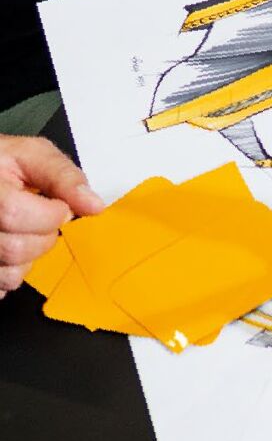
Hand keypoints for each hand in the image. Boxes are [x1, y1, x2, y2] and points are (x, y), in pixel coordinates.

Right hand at [0, 136, 103, 297]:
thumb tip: (93, 205)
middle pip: (15, 248)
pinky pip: (1, 285)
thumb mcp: (32, 155)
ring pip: (9, 273)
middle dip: (44, 236)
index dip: (49, 215)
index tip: (61, 207)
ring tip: (26, 233)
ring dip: (30, 257)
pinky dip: (13, 273)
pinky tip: (13, 247)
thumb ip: (63, 177)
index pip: (14, 214)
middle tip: (44, 219)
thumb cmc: (2, 163)